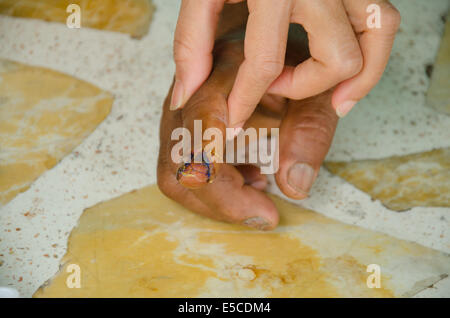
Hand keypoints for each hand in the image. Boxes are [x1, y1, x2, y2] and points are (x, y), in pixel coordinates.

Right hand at [158, 39, 338, 229]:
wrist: (272, 35)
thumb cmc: (294, 62)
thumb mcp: (314, 94)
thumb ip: (308, 135)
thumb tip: (292, 188)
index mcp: (218, 82)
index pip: (201, 149)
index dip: (227, 192)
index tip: (266, 212)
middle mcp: (189, 95)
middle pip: (179, 169)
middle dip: (219, 203)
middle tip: (261, 214)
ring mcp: (180, 108)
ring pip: (173, 172)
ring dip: (212, 197)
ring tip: (255, 191)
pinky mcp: (183, 120)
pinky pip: (180, 164)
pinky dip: (211, 184)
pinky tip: (248, 176)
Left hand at [171, 0, 399, 126]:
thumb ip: (191, 41)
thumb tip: (186, 92)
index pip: (266, 62)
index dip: (247, 99)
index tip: (235, 118)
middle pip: (335, 60)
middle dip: (303, 86)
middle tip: (275, 86)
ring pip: (375, 39)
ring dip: (355, 78)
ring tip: (333, 100)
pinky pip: (384, 21)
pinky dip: (375, 55)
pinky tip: (351, 79)